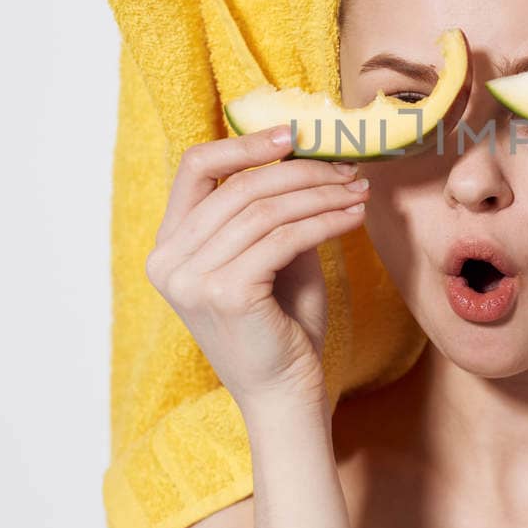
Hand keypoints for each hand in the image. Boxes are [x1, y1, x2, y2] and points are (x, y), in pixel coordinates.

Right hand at [144, 124, 371, 407]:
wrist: (285, 394)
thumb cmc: (282, 324)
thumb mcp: (272, 254)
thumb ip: (273, 208)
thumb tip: (305, 152)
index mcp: (169, 245)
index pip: (195, 168)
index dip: (245, 143)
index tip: (295, 133)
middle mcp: (168, 260)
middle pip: (240, 186)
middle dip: (302, 171)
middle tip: (348, 169)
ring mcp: (191, 278)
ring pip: (266, 209)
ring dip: (321, 194)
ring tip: (359, 191)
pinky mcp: (224, 293)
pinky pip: (284, 238)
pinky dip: (325, 220)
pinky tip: (353, 217)